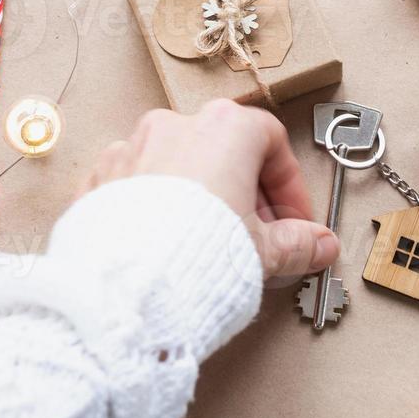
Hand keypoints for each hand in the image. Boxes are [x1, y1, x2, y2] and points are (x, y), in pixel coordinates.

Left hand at [87, 100, 337, 279]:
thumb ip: (297, 243)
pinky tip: (167, 245)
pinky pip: (139, 184)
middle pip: (224, 149)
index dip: (289, 184)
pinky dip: (157, 207)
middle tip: (257, 235)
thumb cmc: (192, 258)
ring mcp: (131, 148)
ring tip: (209, 243)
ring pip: (178, 164)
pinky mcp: (99, 178)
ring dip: (200, 196)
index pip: (272, 141)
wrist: (124, 290)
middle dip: (246, 192)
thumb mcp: (263, 252)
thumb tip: (318, 245)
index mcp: (224, 129)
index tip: (294, 219)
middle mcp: (175, 127)